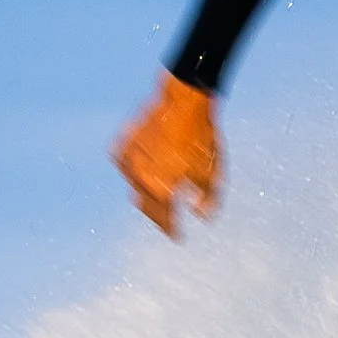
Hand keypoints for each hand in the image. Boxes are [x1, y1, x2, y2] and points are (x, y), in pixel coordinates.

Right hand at [113, 74, 221, 237]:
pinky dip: (136, 171)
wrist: (185, 100)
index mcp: (162, 189)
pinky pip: (127, 167)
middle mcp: (141, 179)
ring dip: (147, 194)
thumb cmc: (202, 136)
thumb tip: (203, 217)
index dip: (172, 231)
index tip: (178, 238)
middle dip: (158, 218)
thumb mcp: (214, 171)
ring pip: (135, 188)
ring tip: (159, 194)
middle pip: (146, 208)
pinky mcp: (122, 146)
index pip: (165, 221)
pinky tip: (146, 170)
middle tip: (168, 222)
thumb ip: (210, 200)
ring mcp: (128, 162)